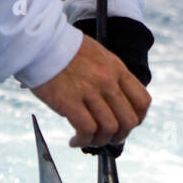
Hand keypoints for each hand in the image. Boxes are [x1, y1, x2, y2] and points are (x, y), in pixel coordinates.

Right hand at [30, 33, 150, 148]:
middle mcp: (107, 80)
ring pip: (109, 129)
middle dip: (119, 136)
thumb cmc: (65, 50)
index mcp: (117, 69)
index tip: (126, 126)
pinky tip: (74, 141)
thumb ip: (110, 77)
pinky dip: (82, 141)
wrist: (40, 42)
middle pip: (129, 121)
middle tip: (107, 138)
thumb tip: (116, 103)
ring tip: (88, 139)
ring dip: (99, 141)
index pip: (142, 102)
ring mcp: (89, 91)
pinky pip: (86, 130)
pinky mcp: (69, 101)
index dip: (138, 119)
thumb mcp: (98, 56)